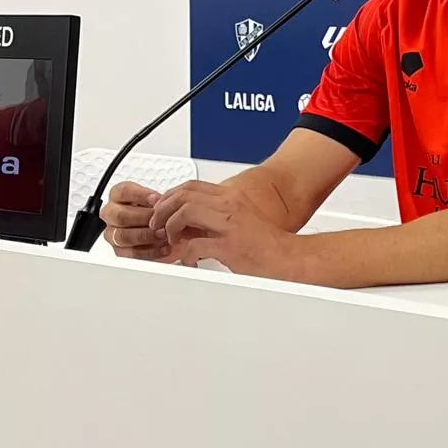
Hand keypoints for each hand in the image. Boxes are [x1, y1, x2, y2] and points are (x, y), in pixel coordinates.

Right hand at [100, 181, 176, 260]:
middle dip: (144, 219)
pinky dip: (149, 251)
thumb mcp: (155, 198)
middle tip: (161, 220)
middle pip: (120, 216)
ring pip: (123, 236)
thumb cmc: (152, 209)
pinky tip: (163, 248)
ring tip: (163, 235)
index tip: (156, 199)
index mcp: (116, 196)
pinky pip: (130, 253)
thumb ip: (156, 199)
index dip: (140, 195)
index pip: (123, 192)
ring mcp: (112, 233)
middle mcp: (110, 214)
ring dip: (146, 236)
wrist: (155, 225)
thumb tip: (160, 202)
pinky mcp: (118, 250)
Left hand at [148, 182, 303, 279]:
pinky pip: (195, 245)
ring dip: (170, 227)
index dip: (170, 196)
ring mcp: (230, 224)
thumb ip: (215, 220)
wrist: (289, 258)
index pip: (192, 186)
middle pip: (184, 195)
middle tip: (158, 225)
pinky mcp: (230, 246)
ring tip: (170, 240)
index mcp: (232, 198)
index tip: (162, 209)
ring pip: (186, 212)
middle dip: (164, 209)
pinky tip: (188, 261)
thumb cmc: (267, 244)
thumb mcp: (239, 222)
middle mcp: (230, 206)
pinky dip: (185, 255)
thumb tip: (189, 227)